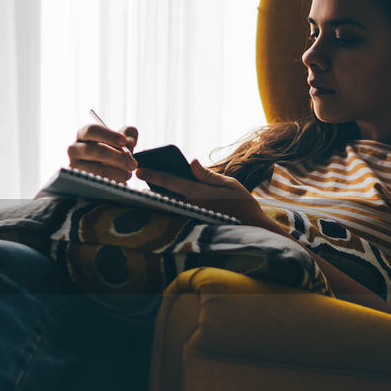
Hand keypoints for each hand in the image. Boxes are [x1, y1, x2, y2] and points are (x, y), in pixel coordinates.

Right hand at [68, 123, 138, 182]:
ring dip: (117, 172)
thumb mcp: (121, 140)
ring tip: (128, 174)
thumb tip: (129, 141)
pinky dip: (111, 181)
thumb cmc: (112, 152)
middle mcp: (74, 148)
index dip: (108, 135)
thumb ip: (129, 134)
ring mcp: (74, 165)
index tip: (124, 141)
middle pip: (94, 150)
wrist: (106, 172)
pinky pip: (96, 181)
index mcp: (83, 134)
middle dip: (117, 157)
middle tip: (133, 164)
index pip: (92, 130)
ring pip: (97, 169)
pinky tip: (120, 181)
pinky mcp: (78, 180)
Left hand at [135, 159, 275, 228]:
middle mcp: (192, 205)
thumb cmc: (242, 203)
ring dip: (158, 198)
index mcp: (199, 192)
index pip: (171, 181)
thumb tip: (191, 162)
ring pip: (169, 205)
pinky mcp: (194, 224)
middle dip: (150, 188)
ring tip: (147, 190)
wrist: (252, 228)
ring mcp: (192, 217)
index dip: (153, 175)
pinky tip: (164, 202)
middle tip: (139, 180)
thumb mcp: (230, 184)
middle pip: (164, 196)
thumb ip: (208, 175)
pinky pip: (177, 214)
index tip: (138, 171)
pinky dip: (169, 207)